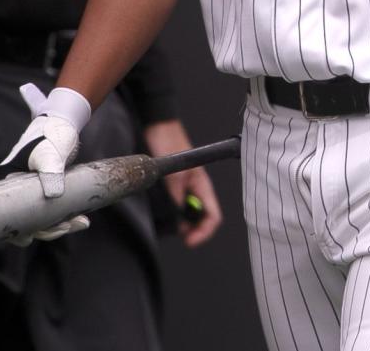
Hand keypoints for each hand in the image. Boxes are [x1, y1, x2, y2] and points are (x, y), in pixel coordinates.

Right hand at [0, 84, 91, 246]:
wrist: (65, 122)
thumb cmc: (52, 134)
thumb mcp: (51, 153)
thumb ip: (50, 172)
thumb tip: (52, 195)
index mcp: (10, 183)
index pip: (9, 215)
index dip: (19, 230)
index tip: (31, 238)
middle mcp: (18, 190)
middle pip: (28, 220)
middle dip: (47, 229)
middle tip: (68, 226)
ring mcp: (33, 190)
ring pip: (43, 217)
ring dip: (59, 224)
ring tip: (81, 223)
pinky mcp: (48, 189)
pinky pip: (53, 209)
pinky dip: (65, 215)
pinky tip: (79, 219)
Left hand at [144, 119, 223, 247]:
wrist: (157, 127)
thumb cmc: (169, 143)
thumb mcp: (172, 175)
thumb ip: (176, 199)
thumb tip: (178, 221)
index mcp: (202, 185)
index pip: (213, 215)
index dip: (204, 232)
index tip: (190, 241)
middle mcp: (195, 189)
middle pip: (202, 218)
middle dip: (194, 231)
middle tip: (181, 238)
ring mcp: (184, 188)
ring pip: (189, 214)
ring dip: (183, 225)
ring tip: (171, 230)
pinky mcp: (172, 187)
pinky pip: (177, 207)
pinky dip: (173, 216)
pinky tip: (164, 218)